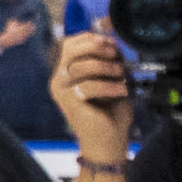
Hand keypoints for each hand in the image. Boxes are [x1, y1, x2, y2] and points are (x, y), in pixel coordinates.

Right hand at [46, 29, 133, 158]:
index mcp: (65, 72)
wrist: (109, 141)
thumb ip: (108, 60)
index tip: (111, 44)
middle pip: (71, 50)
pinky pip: (89, 85)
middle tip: (116, 56)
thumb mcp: (112, 79)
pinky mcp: (70, 103)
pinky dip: (110, 85)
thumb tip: (111, 42)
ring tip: (122, 76)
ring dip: (107, 67)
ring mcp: (62, 91)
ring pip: (81, 67)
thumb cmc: (110, 111)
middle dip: (97, 48)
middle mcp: (58, 80)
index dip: (90, 39)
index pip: (69, 44)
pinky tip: (122, 90)